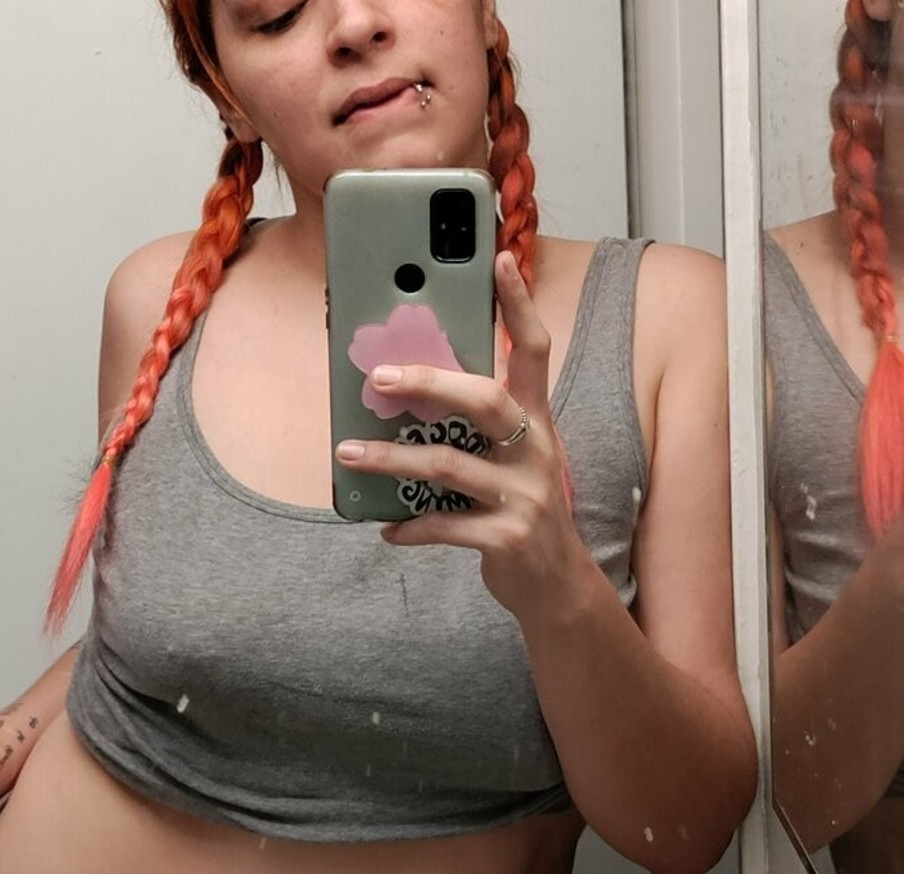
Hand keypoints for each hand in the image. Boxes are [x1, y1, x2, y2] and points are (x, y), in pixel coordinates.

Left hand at [334, 251, 589, 619]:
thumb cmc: (521, 510)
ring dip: (390, 459)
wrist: (557, 586)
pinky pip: (444, 526)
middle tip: (378, 377)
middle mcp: (537, 450)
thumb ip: (476, 429)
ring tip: (347, 453)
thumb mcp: (512, 461)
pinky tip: (385, 528)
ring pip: (448, 464)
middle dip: (429, 382)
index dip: (518, 304)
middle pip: (485, 399)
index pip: (534, 350)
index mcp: (537, 421)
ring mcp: (524, 494)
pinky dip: (408, 526)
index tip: (497, 257)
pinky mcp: (507, 537)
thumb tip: (405, 395)